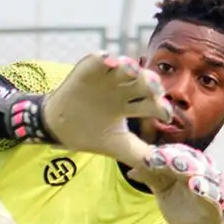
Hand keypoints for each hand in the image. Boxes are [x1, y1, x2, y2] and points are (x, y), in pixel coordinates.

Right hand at [0, 52, 172, 166]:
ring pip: (124, 67)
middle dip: (151, 84)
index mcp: (131, 105)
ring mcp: (106, 78)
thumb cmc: (89, 134)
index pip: (151, 103)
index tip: (166, 115)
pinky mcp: (88, 69)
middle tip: (156, 90)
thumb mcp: (118, 147)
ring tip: (133, 70)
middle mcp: (122, 88)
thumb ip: (141, 155)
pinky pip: (98, 59)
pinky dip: (104, 59)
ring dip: (130, 67)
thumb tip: (165, 164)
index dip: (161, 107)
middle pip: (142, 82)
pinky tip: (110, 62)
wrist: (57, 128)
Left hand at [127, 144, 223, 223]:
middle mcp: (204, 173)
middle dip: (175, 158)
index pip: (179, 154)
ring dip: (189, 168)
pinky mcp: (219, 203)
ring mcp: (213, 187)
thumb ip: (151, 179)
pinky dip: (204, 188)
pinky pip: (213, 193)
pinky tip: (194, 184)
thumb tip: (132, 171)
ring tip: (175, 165)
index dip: (165, 153)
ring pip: (204, 172)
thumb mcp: (163, 193)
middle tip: (159, 158)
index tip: (149, 156)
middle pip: (192, 159)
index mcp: (190, 168)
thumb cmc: (179, 208)